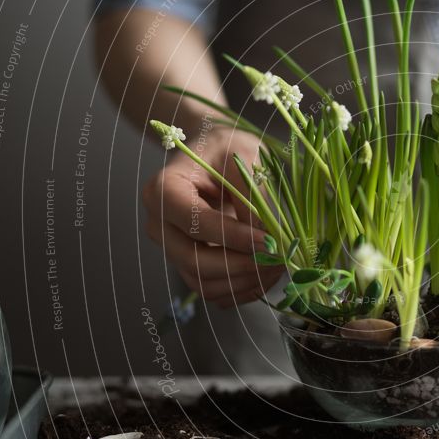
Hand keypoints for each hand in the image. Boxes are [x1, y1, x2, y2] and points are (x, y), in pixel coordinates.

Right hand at [143, 125, 282, 305]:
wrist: (215, 154)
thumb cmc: (227, 148)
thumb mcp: (243, 156)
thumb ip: (252, 195)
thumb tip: (265, 237)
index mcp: (163, 190)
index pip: (195, 223)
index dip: (233, 237)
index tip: (269, 241)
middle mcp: (159, 224)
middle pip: (194, 261)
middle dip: (241, 265)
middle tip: (279, 259)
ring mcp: (171, 248)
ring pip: (203, 283)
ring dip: (244, 282)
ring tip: (279, 266)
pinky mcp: (188, 264)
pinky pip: (213, 290)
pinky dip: (241, 289)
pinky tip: (266, 274)